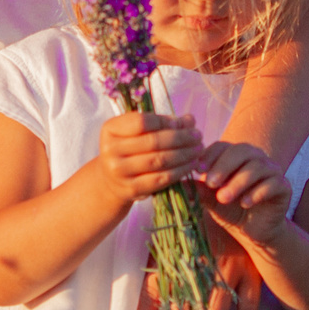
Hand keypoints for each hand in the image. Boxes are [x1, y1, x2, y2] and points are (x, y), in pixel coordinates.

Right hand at [84, 110, 202, 215]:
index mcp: (110, 129)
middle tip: (198, 136)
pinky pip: (160, 179)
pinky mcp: (131, 189)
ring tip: (198, 149)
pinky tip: (191, 164)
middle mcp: (110, 150)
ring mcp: (119, 172)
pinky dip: (179, 171)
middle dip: (181, 138)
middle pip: (153, 141)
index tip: (182, 123)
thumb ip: (163, 123)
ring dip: (184, 154)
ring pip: (159, 160)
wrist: (112, 179)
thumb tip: (190, 120)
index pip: (142, 122)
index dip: (165, 121)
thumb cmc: (129, 148)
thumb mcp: (139, 131)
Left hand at [125, 221, 264, 309]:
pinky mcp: (253, 273)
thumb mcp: (169, 234)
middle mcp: (203, 266)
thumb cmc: (194, 216)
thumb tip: (128, 279)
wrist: (232, 193)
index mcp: (179, 254)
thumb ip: (154, 259)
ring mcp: (231, 271)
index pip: (156, 293)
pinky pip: (250, 308)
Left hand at [197, 141, 293, 251]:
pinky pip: (274, 183)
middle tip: (211, 183)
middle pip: (242, 151)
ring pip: (257, 167)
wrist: (253, 232)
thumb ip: (199, 190)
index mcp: (236, 156)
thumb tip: (179, 182)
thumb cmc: (230, 210)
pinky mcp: (284, 187)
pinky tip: (244, 203)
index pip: (223, 146)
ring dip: (238, 182)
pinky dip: (257, 192)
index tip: (198, 171)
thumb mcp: (211, 200)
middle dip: (224, 166)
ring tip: (223, 198)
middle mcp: (256, 158)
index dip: (210, 156)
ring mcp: (272, 171)